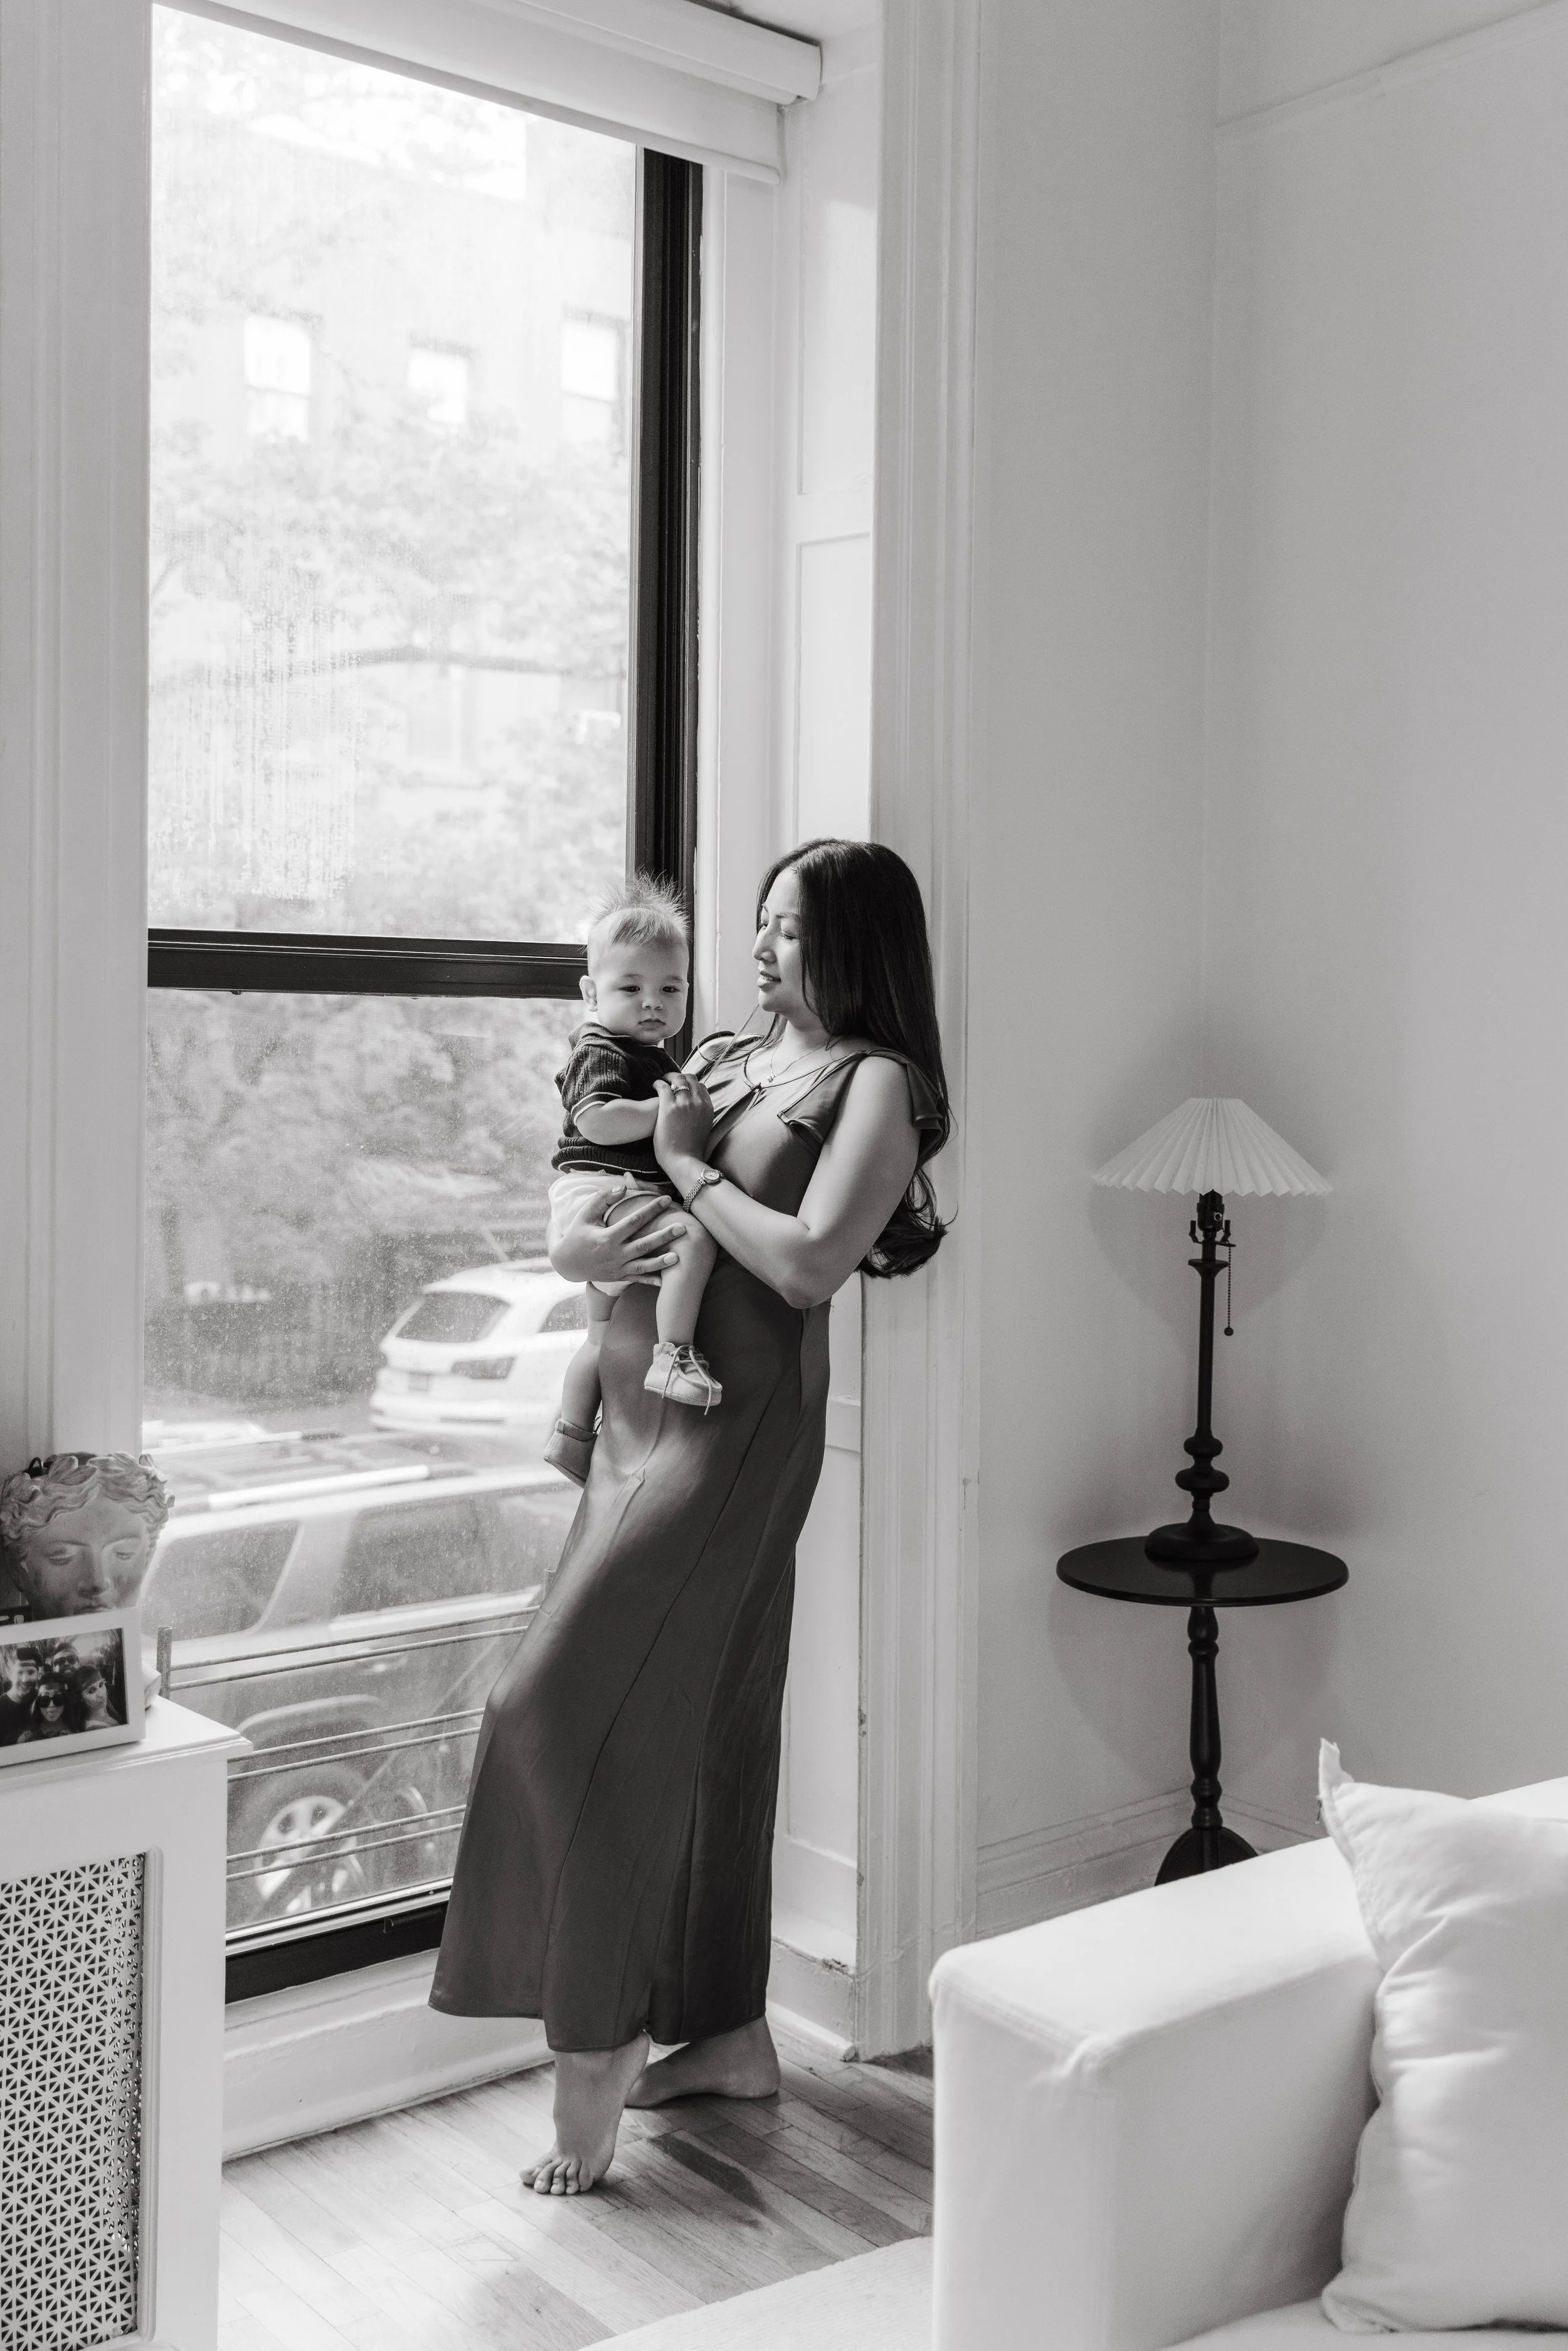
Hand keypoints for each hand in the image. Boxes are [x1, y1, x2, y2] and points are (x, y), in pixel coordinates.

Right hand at [548, 1183, 683, 1287]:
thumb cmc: (577, 1234)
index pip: (632, 1221)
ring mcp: (618, 1268)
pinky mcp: (619, 1276)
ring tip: (679, 1256)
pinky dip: (652, 1280)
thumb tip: (623, 1186)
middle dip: (663, 1236)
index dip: (650, 1210)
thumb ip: (603, 1199)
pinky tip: (667, 1280)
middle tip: (683, 1227)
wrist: (566, 1263)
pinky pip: (638, 1279)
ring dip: (661, 1262)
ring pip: (643, 1266)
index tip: (665, 1199)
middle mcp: (614, 1254)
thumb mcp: (585, 1214)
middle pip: (642, 1245)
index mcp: (606, 1238)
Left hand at [653, 1072, 714, 1177]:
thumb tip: (694, 1114)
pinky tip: (654, 1086)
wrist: (684, 1161)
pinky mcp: (669, 1107)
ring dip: (668, 1077)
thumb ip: (700, 1117)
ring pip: (678, 1079)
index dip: (690, 1084)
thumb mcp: (704, 1130)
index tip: (682, 1087)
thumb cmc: (691, 1151)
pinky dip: (658, 1083)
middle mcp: (698, 1103)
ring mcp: (684, 1103)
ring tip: (661, 1081)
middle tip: (670, 1080)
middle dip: (680, 1076)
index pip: (701, 1087)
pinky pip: (663, 1086)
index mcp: (708, 1108)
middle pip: (691, 1078)